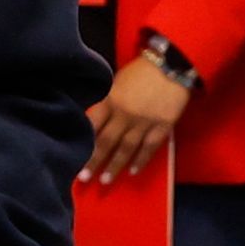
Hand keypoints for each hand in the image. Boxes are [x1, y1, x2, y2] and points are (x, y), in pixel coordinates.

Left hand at [87, 54, 190, 180]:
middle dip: (94, 161)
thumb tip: (94, 120)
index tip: (73, 156)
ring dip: (115, 166)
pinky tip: (133, 171)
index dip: (83, 142)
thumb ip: (106, 101)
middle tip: (84, 178)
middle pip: (107, 141)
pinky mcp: (162, 126)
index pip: (92, 125)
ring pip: (127, 148)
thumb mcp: (116, 82)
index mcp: (111, 100)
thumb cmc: (140, 71)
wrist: (171, 65)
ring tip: (105, 180)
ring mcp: (144, 122)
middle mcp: (125, 114)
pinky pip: (150, 147)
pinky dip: (141, 160)